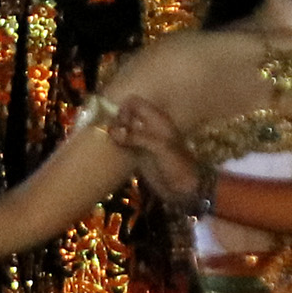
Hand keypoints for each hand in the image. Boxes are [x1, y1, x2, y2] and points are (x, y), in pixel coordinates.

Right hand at [111, 97, 206, 216]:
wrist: (184, 189)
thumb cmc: (176, 164)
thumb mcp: (158, 147)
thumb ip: (136, 136)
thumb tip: (111, 130)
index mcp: (156, 119)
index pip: (134, 103)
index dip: (124, 109)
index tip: (119, 124)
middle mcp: (148, 126)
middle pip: (126, 115)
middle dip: (116, 121)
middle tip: (110, 135)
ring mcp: (143, 141)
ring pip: (123, 129)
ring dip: (114, 134)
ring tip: (108, 143)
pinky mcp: (138, 155)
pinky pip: (123, 145)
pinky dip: (116, 146)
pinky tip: (111, 153)